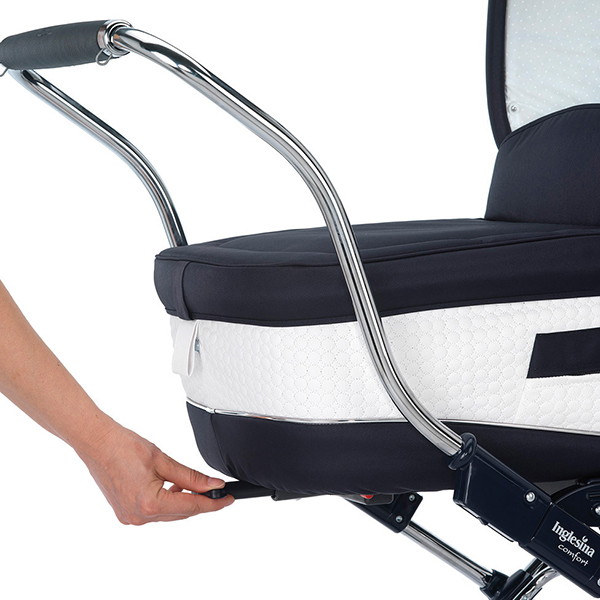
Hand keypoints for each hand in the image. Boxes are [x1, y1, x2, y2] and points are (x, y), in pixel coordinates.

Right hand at [77, 422, 233, 524]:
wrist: (97, 443)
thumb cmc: (124, 447)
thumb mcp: (163, 460)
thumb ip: (191, 476)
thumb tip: (213, 485)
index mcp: (150, 504)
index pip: (192, 507)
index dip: (213, 504)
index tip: (228, 499)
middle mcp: (139, 516)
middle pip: (181, 514)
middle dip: (200, 502)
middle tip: (216, 491)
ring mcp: (130, 517)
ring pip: (168, 514)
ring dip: (183, 502)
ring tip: (193, 486)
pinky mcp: (125, 513)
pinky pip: (154, 512)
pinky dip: (167, 502)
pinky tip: (172, 489)